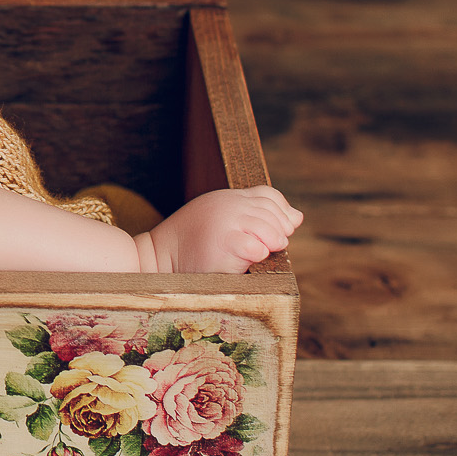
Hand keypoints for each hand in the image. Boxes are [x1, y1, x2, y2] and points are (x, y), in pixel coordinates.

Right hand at [146, 186, 301, 272]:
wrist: (159, 255)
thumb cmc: (192, 242)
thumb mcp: (223, 218)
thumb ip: (257, 213)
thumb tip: (297, 217)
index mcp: (229, 197)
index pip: (269, 196)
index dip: (280, 214)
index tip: (276, 231)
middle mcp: (229, 205)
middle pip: (273, 215)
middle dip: (279, 233)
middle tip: (268, 247)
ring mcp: (227, 223)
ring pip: (270, 231)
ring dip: (272, 245)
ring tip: (259, 254)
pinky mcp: (225, 243)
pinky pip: (257, 248)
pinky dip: (259, 255)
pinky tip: (248, 259)